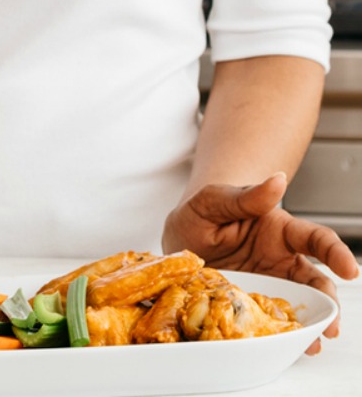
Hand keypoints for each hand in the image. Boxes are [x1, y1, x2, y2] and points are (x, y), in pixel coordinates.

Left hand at [163, 172, 359, 353]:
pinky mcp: (252, 300)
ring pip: (298, 304)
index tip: (350, 269)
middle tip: (331, 325)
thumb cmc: (202, 212)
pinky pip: (270, 317)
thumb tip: (277, 179)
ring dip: (310, 324)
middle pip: (315, 281)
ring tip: (311, 344)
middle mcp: (280, 258)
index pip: (316, 239)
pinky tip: (284, 346)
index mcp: (279, 229)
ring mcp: (268, 282)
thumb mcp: (215, 199)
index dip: (336, 253)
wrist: (180, 234)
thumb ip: (246, 196)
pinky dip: (279, 331)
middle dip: (328, 302)